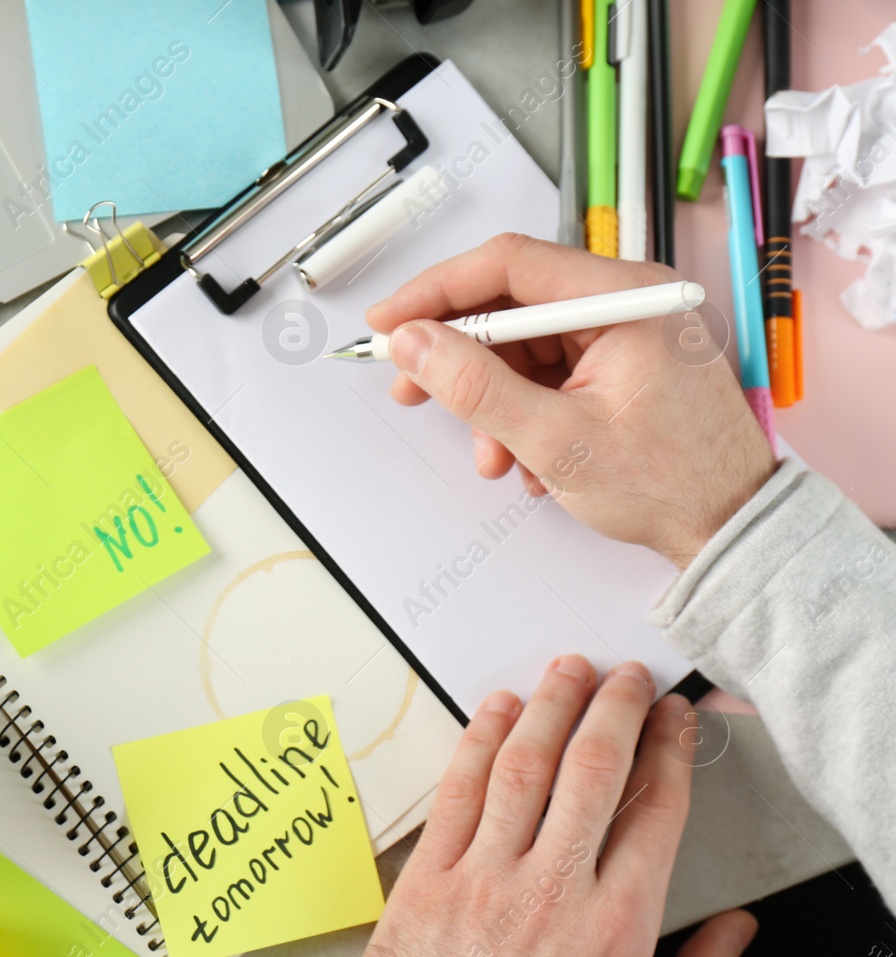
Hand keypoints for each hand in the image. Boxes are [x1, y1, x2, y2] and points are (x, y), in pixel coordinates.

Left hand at [344, 655, 757, 956]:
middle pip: (593, 772)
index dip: (668, 752)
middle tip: (626, 675)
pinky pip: (456, 794)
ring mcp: (483, 880)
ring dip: (549, 708)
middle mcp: (552, 891)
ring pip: (522, 767)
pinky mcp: (425, 881)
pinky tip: (494, 713)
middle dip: (615, 710)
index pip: (655, 812)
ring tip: (566, 672)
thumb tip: (735, 933)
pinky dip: (477, 743)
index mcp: (615, 929)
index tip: (672, 719)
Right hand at [366, 234, 776, 568]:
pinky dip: (521, 413)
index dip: (436, 292)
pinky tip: (524, 456)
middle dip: (458, 358)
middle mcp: (627, 302)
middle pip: (510, 306)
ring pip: (522, 347)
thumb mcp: (554, 439)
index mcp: (625, 298)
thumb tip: (415, 344)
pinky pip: (546, 373)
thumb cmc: (673, 485)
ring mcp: (624, 334)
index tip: (390, 322)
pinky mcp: (618, 365)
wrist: (729, 528)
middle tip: (412, 387)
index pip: (508, 265)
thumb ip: (475, 386)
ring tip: (492, 455)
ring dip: (491, 402)